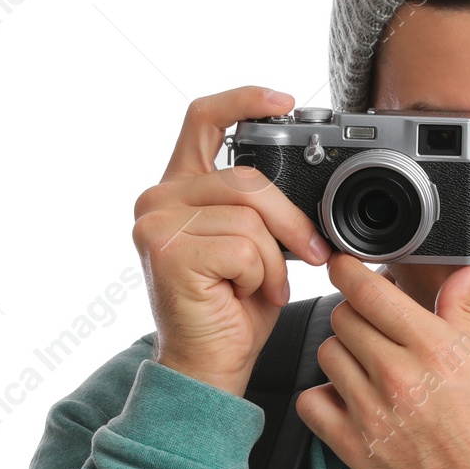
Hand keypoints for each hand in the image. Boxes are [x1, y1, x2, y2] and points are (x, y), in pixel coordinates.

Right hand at [131, 86, 331, 396]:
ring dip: (275, 258)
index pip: (202, 119)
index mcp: (179, 190)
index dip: (244, 100)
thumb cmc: (232, 311)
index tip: (285, 101)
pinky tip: (249, 297)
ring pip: (250, 215)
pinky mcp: (170, 253)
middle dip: (291, 219)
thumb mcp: (252, 244)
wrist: (209, 367)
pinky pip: (245, 246)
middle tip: (312, 254)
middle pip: (246, 177)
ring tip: (265, 287)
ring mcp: (157, 225)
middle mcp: (158, 200)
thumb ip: (257, 205)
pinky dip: (263, 276)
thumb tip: (305, 181)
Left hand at [295, 254, 469, 468]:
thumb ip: (464, 311)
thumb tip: (469, 271)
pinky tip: (348, 399)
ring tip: (369, 368)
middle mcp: (398, 375)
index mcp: (433, 348)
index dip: (348, 270)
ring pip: (327, 354)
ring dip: (344, 355)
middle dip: (356, 315)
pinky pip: (312, 402)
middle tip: (375, 328)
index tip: (345, 266)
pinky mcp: (354, 447)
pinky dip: (323, 396)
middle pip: (343, 317)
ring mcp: (372, 412)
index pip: (368, 291)